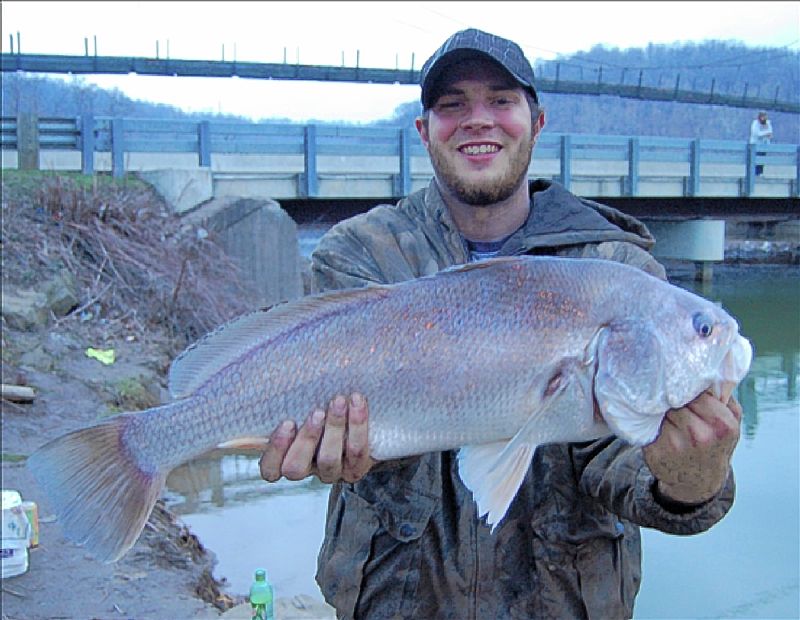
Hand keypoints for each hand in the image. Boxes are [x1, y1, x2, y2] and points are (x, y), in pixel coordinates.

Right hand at [259, 392, 374, 483]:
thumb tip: (267, 386)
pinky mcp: (356, 469)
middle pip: (296, 468)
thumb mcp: (302, 405)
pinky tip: (357, 402)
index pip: (269, 469)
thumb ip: (286, 402)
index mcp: (286, 457)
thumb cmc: (323, 406)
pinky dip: (358, 425)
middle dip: (306, 438)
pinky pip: (357, 452)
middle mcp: (307, 469)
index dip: (275, 450)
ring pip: (328, 460)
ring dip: (333, 428)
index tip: (287, 422)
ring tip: (339, 401)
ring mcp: (332, 473)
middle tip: (317, 412)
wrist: (367, 421)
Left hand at [643, 387, 741, 504]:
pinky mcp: (655, 450)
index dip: (688, 386)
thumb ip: (723, 395)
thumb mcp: (730, 422)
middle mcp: (700, 435)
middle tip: (668, 392)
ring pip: (661, 407)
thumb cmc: (715, 444)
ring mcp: (676, 444)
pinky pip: (647, 421)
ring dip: (659, 404)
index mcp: (723, 424)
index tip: (681, 383)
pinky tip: (654, 418)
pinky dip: (648, 416)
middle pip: (677, 397)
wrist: (698, 481)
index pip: (698, 390)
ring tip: (662, 406)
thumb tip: (708, 368)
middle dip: (672, 394)